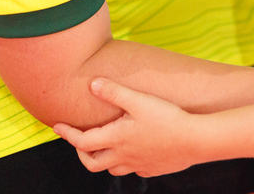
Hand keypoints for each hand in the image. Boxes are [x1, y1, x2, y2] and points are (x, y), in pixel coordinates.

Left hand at [53, 78, 197, 176]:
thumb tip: (91, 84)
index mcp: (116, 139)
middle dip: (82, 152)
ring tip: (106, 146)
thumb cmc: (168, 118)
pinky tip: (134, 151)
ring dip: (104, 159)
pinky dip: (128, 162)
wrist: (196, 140)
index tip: (57, 126)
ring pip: (112, 169)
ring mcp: (138, 165)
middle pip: (92, 163)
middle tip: (80, 141)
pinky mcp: (154, 168)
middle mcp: (123, 156)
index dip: (67, 133)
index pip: (82, 141)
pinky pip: (135, 170)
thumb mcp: (139, 100)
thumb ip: (114, 92)